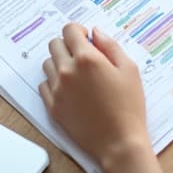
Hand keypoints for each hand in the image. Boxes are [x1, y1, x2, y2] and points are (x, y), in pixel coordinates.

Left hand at [40, 23, 163, 172]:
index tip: (85, 38)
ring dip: (59, 62)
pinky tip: (70, 89)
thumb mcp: (129, 69)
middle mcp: (67, 71)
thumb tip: (95, 32)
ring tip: (77, 74)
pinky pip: (44, 85)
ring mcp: (58, 90)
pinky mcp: (53, 107)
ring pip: (47, 63)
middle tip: (82, 55)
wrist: (119, 141)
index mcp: (87, 58)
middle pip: (55, 44)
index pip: (69, 30)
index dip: (78, 31)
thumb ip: (110, 45)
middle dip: (68, 44)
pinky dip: (54, 82)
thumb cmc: (128, 106)